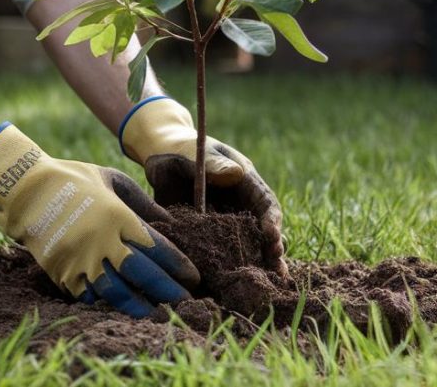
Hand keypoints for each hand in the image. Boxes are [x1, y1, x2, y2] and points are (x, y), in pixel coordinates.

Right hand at [0, 123, 200, 316]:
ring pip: (116, 292)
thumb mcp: (113, 180)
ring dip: (139, 305)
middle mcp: (102, 240)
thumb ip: (143, 203)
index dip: (179, 266)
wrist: (26, 187)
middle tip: (186, 303)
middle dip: (167, 291)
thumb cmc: (74, 179)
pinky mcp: (61, 270)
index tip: (194, 278)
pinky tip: (119, 308)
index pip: (158, 248)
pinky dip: (105, 303)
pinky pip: (88, 295)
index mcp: (119, 216)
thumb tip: (171, 224)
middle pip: (143, 274)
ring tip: (156, 313)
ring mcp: (80, 258)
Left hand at [119, 97, 285, 272]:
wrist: (159, 155)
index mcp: (244, 181)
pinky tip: (225, 289)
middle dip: (271, 251)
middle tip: (277, 272)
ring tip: (265, 285)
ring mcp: (225, 221)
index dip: (272, 220)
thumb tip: (236, 174)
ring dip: (255, 265)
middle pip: (262, 230)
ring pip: (245, 246)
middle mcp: (240, 204)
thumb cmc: (182, 148)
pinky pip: (218, 253)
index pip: (265, 202)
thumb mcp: (196, 151)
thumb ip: (213, 164)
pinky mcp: (207, 235)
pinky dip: (224, 270)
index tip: (272, 236)